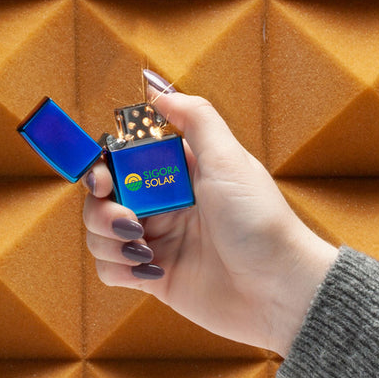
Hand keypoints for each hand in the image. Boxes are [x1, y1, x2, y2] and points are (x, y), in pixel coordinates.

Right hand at [83, 86, 337, 356]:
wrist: (278, 287)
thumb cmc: (258, 219)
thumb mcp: (228, 159)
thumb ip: (195, 119)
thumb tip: (158, 90)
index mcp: (176, 175)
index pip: (121, 162)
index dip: (104, 167)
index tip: (105, 179)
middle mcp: (162, 205)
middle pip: (103, 199)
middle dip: (102, 210)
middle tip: (130, 221)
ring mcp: (157, 242)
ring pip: (100, 234)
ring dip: (108, 240)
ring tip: (144, 249)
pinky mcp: (154, 276)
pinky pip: (111, 270)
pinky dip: (119, 269)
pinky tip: (151, 270)